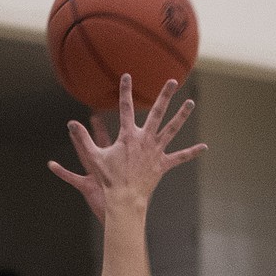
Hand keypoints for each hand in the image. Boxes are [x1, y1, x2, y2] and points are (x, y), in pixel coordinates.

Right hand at [48, 73, 203, 215]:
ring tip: (190, 103)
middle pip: (157, 113)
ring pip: (171, 129)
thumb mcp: (93, 157)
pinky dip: (191, 152)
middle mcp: (145, 139)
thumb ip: (82, 139)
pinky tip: (204, 147)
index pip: (126, 108)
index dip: (125, 91)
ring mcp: (156, 151)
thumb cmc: (109, 180)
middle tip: (172, 81)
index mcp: (128, 136)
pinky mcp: (163, 165)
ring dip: (181, 116)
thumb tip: (71, 124)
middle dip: (164, 96)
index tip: (127, 76)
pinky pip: (179, 157)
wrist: (125, 199)